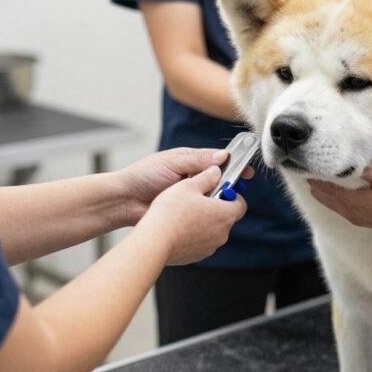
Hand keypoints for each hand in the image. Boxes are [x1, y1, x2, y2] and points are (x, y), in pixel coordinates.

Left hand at [115, 148, 252, 225]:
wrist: (124, 201)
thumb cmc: (143, 176)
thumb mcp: (172, 162)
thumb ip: (197, 160)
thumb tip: (223, 156)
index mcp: (190, 162)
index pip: (218, 162)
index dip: (234, 166)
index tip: (247, 172)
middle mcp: (192, 179)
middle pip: (219, 181)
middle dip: (228, 186)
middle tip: (232, 190)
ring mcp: (189, 197)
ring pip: (212, 199)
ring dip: (217, 200)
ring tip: (219, 201)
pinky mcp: (185, 213)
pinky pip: (202, 213)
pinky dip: (207, 214)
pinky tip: (209, 215)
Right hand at [138, 166, 248, 265]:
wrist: (154, 241)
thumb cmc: (171, 212)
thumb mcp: (189, 185)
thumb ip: (207, 177)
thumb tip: (215, 172)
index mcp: (225, 214)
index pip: (240, 203)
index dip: (231, 194)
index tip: (219, 189)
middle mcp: (222, 233)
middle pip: (226, 217)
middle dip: (216, 207)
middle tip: (199, 198)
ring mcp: (209, 247)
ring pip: (213, 230)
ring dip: (204, 221)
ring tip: (185, 212)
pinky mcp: (196, 256)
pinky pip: (200, 242)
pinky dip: (194, 234)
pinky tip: (178, 227)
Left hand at [309, 167, 371, 245]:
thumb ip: (364, 168)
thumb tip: (347, 159)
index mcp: (349, 201)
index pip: (322, 186)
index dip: (312, 174)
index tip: (304, 161)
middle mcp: (349, 212)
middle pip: (323, 197)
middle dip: (315, 182)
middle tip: (308, 166)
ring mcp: (357, 218)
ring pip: (331, 203)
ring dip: (324, 190)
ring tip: (318, 176)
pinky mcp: (366, 220)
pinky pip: (341, 208)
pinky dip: (334, 197)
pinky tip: (339, 191)